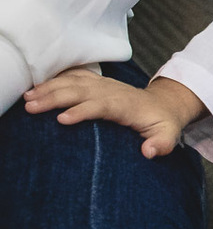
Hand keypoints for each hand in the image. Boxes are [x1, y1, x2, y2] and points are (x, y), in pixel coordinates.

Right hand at [24, 70, 201, 158]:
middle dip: (56, 97)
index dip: (83, 110)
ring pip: (74, 82)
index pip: (102, 105)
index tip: (62, 119)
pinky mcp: (97, 83)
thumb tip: (149, 152)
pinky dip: (55, 80)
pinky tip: (37, 87)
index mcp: (126, 105)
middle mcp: (112, 91)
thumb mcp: (169, 135)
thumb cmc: (162, 123)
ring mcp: (104, 85)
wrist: (162, 104)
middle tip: (31, 107)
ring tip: (27, 98)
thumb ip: (161, 144)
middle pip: (81, 90)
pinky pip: (74, 77)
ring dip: (50, 88)